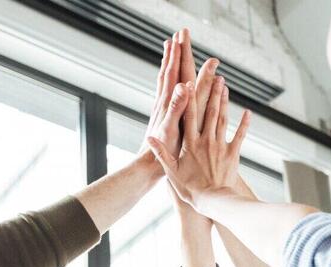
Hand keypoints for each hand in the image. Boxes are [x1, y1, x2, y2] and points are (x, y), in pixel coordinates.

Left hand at [140, 32, 191, 160]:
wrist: (147, 166)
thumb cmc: (161, 151)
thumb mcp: (171, 128)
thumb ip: (176, 106)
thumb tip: (183, 85)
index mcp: (167, 104)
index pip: (173, 73)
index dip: (177, 55)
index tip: (180, 37)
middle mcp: (163, 103)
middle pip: (168, 72)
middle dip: (173, 54)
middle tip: (176, 35)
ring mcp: (162, 110)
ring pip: (166, 82)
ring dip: (169, 65)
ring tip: (171, 52)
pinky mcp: (163, 117)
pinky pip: (168, 94)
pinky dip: (172, 83)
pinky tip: (175, 84)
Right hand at [147, 73, 250, 219]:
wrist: (214, 201)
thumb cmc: (191, 190)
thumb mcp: (171, 172)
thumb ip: (161, 154)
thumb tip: (149, 138)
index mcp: (190, 144)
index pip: (189, 116)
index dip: (189, 98)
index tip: (189, 82)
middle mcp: (206, 141)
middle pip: (209, 112)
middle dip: (211, 92)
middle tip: (214, 75)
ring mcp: (221, 146)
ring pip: (223, 119)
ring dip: (224, 101)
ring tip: (225, 86)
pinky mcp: (233, 154)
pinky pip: (240, 136)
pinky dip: (244, 123)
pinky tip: (247, 112)